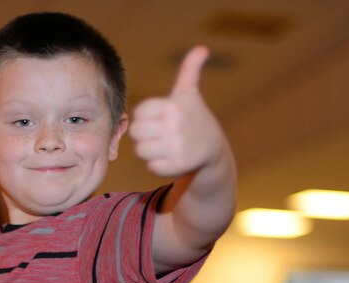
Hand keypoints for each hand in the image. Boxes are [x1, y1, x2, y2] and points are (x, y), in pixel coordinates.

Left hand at [129, 46, 224, 178]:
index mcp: (172, 106)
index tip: (162, 118)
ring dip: (151, 151)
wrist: (213, 149)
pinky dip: (159, 165)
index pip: (138, 113)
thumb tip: (202, 48)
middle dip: (146, 135)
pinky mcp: (177, 166)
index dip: (147, 117)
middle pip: (136, 132)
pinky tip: (172, 158)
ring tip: (167, 146)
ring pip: (141, 150)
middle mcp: (174, 125)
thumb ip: (190, 70)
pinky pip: (152, 167)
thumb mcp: (190, 94)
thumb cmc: (194, 118)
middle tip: (162, 134)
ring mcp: (176, 146)